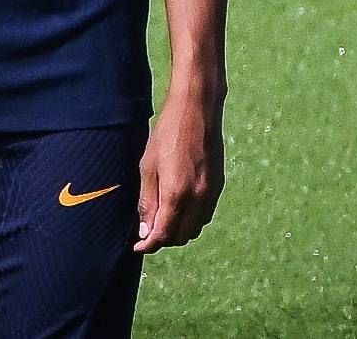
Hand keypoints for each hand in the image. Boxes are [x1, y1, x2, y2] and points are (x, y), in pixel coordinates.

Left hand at [134, 90, 223, 253]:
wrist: (197, 110)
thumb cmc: (166, 134)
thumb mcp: (148, 166)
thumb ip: (148, 201)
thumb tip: (145, 231)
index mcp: (177, 194)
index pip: (164, 234)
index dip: (150, 244)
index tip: (138, 246)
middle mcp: (198, 198)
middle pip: (181, 236)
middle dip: (164, 239)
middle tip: (147, 231)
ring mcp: (211, 193)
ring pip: (196, 228)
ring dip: (179, 231)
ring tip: (162, 219)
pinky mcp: (219, 185)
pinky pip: (206, 215)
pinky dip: (192, 219)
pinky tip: (180, 207)